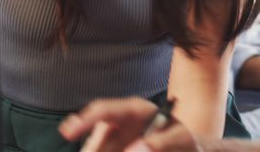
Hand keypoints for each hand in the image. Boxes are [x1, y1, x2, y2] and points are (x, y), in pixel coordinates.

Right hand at [60, 98, 195, 151]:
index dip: (84, 120)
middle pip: (95, 139)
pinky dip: (101, 151)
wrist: (191, 150)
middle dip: (93, 149)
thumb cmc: (188, 141)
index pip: (103, 110)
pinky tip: (123, 150)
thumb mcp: (182, 140)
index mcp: (134, 110)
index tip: (68, 132)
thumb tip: (134, 150)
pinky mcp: (116, 148)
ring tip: (124, 149)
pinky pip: (102, 150)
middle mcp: (120, 123)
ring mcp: (117, 140)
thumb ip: (162, 143)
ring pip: (97, 147)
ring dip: (98, 150)